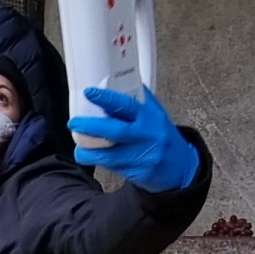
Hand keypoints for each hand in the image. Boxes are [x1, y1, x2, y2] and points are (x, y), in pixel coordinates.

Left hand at [68, 87, 199, 192]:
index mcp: (150, 116)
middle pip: (116, 130)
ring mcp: (143, 155)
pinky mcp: (138, 173)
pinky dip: (100, 161)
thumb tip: (114, 80)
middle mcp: (147, 135)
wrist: (180, 166)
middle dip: (91, 126)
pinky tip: (91, 156)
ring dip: (90, 151)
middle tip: (74, 123)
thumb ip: (137, 101)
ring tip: (78, 147)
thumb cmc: (161, 135)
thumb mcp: (155, 114)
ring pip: (110, 154)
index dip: (107, 98)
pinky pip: (113, 167)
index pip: (128, 105)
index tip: (89, 92)